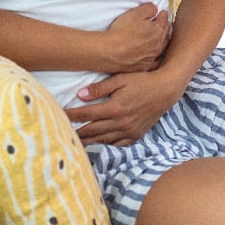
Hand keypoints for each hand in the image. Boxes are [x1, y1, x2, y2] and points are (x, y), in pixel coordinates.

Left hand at [65, 70, 180, 146]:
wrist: (166, 90)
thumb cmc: (142, 81)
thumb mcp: (121, 79)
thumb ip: (99, 88)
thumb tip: (79, 95)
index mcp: (114, 108)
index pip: (86, 114)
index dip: (70, 115)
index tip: (59, 115)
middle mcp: (120, 122)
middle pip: (91, 130)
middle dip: (75, 132)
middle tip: (61, 134)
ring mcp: (128, 131)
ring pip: (103, 140)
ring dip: (88, 142)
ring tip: (75, 143)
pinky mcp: (136, 135)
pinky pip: (118, 144)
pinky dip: (106, 145)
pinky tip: (99, 144)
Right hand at [102, 3, 170, 72]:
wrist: (110, 52)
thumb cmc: (122, 31)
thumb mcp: (135, 13)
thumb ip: (149, 8)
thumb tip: (156, 9)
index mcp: (158, 30)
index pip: (164, 19)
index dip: (162, 14)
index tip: (162, 12)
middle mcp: (159, 44)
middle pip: (165, 33)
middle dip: (164, 26)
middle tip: (163, 23)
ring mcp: (153, 57)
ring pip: (163, 47)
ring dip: (163, 41)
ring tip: (160, 37)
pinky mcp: (145, 66)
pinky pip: (156, 62)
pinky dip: (157, 57)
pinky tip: (155, 56)